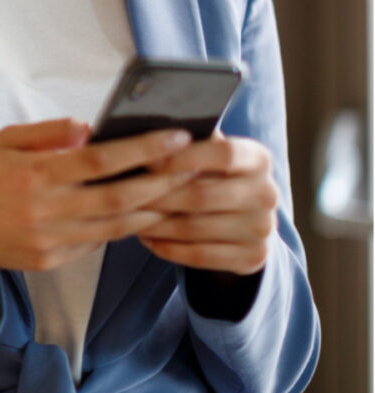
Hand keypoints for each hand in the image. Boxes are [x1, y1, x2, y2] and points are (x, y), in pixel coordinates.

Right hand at [0, 119, 196, 272]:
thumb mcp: (5, 139)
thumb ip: (50, 134)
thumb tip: (91, 129)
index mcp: (35, 175)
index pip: (101, 160)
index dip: (143, 149)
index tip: (176, 136)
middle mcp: (45, 212)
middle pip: (119, 199)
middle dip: (163, 183)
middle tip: (195, 167)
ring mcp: (49, 242)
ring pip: (115, 228)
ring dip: (153, 210)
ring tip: (183, 192)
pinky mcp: (48, 262)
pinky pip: (96, 244)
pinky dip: (123, 228)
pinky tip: (144, 213)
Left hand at [137, 134, 279, 275]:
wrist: (247, 221)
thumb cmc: (215, 175)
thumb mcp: (211, 153)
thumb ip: (190, 142)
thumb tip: (150, 134)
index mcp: (259, 159)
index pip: (223, 154)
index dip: (183, 157)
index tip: (148, 160)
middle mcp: (267, 193)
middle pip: (202, 195)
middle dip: (158, 195)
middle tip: (125, 194)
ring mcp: (262, 229)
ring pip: (196, 227)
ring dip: (156, 223)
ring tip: (128, 216)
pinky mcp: (253, 258)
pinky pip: (200, 255)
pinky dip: (168, 247)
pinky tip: (146, 238)